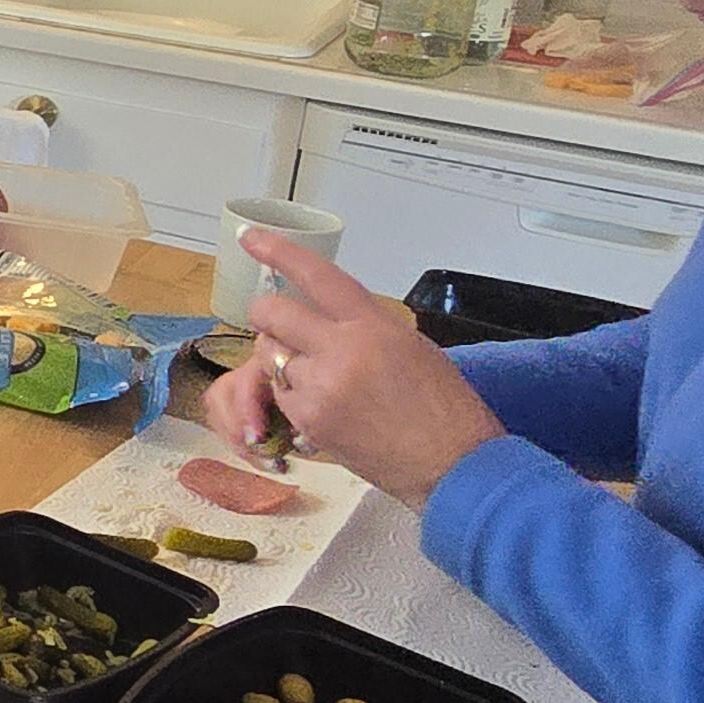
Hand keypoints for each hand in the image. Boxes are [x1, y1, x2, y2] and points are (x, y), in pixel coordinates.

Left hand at [232, 232, 503, 505]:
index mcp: (373, 325)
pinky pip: (280, 395)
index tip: (249, 237)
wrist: (454, 465)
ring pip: (270, 356)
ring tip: (318, 376)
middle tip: (276, 322)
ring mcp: (320, 387)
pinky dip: (291, 395)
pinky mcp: (308, 421)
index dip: (278, 251)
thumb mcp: (413, 347)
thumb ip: (365, 327)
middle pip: (272, 314)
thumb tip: (327, 317)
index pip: (315, 275)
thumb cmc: (446, 408)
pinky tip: (323, 406)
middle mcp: (341, 350)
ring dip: (283, 360)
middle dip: (266, 315)